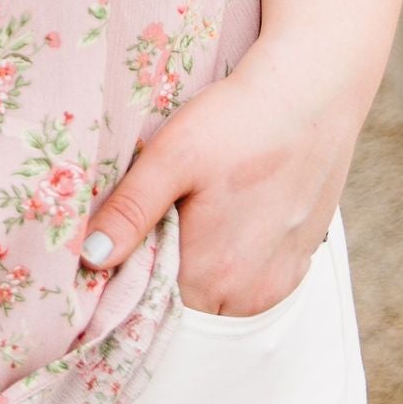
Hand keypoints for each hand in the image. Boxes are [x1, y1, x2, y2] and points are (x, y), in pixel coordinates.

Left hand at [78, 40, 361, 316]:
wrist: (311, 94)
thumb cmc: (238, 121)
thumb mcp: (171, 157)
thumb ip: (129, 213)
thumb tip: (91, 260)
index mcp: (210, 277)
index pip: (154, 309)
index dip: (134, 281)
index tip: (127, 245)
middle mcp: (250, 295)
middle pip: (190, 308)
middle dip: (168, 278)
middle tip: (162, 222)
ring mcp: (281, 282)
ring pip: (223, 300)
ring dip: (204, 274)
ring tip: (197, 218)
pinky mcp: (302, 262)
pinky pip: (256, 284)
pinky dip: (238, 265)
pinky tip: (232, 220)